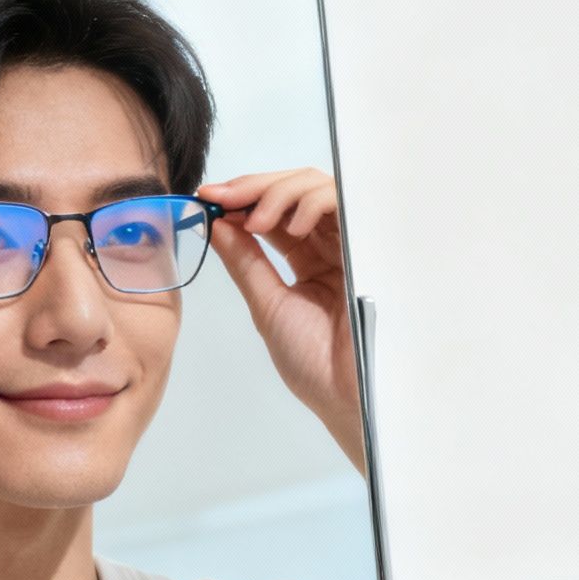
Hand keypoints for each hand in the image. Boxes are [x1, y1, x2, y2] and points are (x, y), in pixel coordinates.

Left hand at [196, 169, 365, 472]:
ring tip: (255, 220)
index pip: (276, 214)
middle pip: (297, 190)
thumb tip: (218, 223)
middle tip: (223, 195)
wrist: (348, 392)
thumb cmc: (313, 362)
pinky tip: (289, 226)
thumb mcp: (268, 305)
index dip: (243, 199)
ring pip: (317, 187)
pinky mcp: (369, 243)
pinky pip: (341, 202)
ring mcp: (351, 244)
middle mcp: (331, 248)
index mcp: (309, 263)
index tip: (210, 197)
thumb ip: (246, 262)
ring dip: (279, 193)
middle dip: (255, 187)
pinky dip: (311, 203)